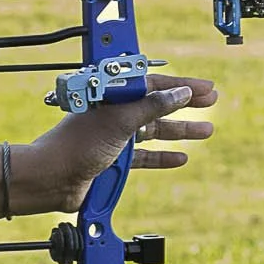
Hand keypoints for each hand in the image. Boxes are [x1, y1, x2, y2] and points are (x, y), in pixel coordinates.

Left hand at [29, 68, 217, 210]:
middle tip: (211, 101)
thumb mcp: (121, 120)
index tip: (205, 88)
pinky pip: (143, 156)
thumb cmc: (78, 144)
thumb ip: (152, 106)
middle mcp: (114, 113)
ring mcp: (113, 137)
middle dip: (185, 104)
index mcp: (112, 95)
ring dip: (180, 131)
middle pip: (156, 105)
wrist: (52, 179)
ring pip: (153, 131)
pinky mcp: (113, 160)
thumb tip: (181, 93)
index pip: (153, 84)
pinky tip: (181, 158)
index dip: (181, 85)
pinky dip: (161, 156)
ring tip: (206, 131)